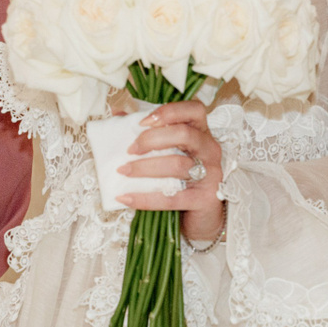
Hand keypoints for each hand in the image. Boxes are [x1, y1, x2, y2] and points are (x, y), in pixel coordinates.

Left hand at [119, 100, 225, 243]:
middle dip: (151, 139)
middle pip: (184, 134)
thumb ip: (147, 130)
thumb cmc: (182, 176)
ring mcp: (210, 175)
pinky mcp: (205, 199)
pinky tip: (125, 197)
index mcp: (201, 132)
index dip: (169, 111)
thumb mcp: (168, 150)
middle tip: (130, 150)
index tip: (143, 122)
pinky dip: (145, 198)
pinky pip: (171, 198)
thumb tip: (117, 113)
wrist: (202, 216)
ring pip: (177, 165)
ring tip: (123, 171)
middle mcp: (209, 150)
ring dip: (144, 168)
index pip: (194, 110)